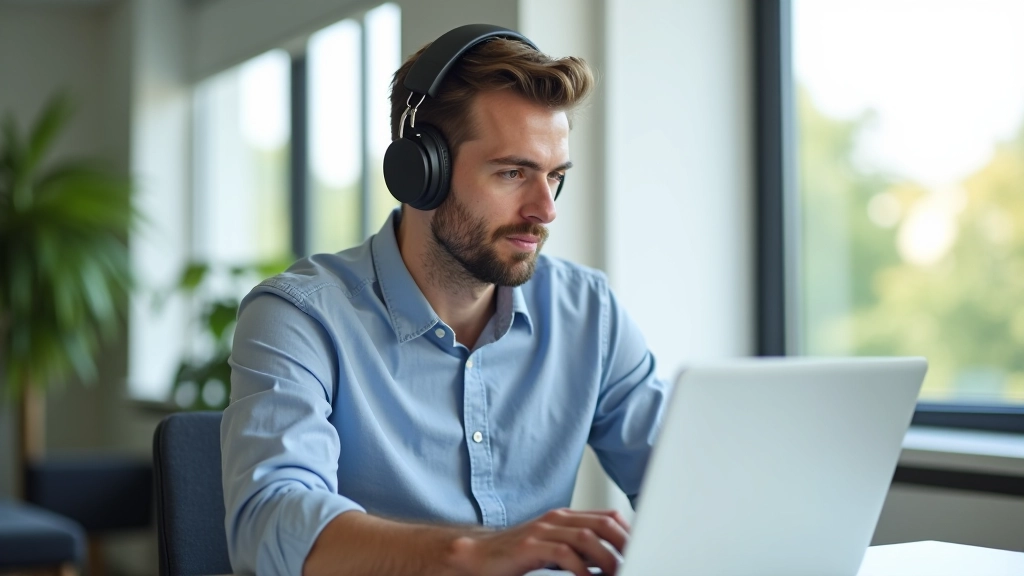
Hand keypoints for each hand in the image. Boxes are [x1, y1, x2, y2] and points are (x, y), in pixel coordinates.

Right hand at [447, 508, 629, 575]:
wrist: (477, 555)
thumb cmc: (517, 555)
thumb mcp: (555, 549)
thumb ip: (580, 550)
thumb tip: (612, 561)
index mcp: (566, 518)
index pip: (608, 517)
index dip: (629, 533)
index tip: (642, 551)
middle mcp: (557, 520)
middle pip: (603, 523)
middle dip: (624, 544)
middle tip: (634, 562)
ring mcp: (543, 531)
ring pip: (586, 537)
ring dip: (606, 558)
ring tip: (614, 574)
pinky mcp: (529, 546)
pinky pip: (562, 553)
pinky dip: (579, 568)